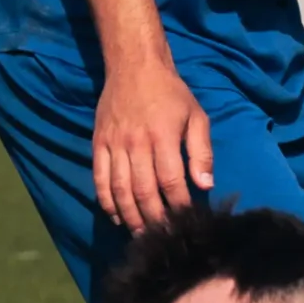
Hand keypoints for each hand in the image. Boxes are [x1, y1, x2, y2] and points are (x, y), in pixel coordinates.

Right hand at [92, 55, 212, 231]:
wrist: (134, 66)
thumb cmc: (171, 93)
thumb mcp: (196, 117)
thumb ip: (202, 152)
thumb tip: (205, 185)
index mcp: (163, 136)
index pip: (170, 180)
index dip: (177, 204)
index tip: (185, 220)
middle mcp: (136, 143)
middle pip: (143, 190)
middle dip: (153, 217)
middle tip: (161, 235)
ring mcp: (114, 144)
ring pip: (119, 189)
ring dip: (130, 216)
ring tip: (141, 233)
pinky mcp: (98, 144)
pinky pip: (98, 179)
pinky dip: (106, 201)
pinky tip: (116, 216)